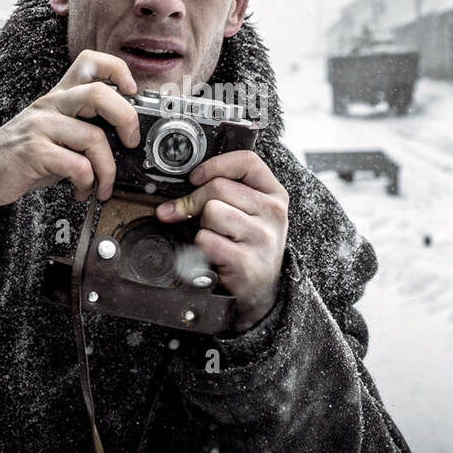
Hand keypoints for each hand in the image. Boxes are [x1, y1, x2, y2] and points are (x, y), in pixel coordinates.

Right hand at [0, 50, 140, 206]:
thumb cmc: (24, 155)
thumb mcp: (56, 133)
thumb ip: (85, 128)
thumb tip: (127, 140)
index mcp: (59, 96)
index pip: (90, 62)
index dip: (118, 70)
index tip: (133, 91)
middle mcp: (51, 105)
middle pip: (99, 94)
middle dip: (127, 120)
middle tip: (130, 143)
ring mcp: (41, 127)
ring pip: (94, 138)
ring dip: (108, 170)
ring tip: (103, 186)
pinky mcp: (33, 152)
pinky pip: (77, 165)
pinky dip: (87, 182)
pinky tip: (81, 190)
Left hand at [155, 150, 288, 330]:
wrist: (260, 290)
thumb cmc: (250, 245)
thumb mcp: (251, 213)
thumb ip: (226, 192)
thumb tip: (176, 193)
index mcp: (275, 195)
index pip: (246, 161)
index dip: (214, 165)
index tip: (196, 177)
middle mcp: (273, 213)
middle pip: (219, 187)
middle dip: (194, 200)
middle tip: (187, 213)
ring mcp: (262, 238)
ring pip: (211, 212)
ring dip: (202, 225)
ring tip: (214, 236)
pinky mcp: (245, 261)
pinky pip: (205, 240)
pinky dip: (200, 247)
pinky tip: (214, 254)